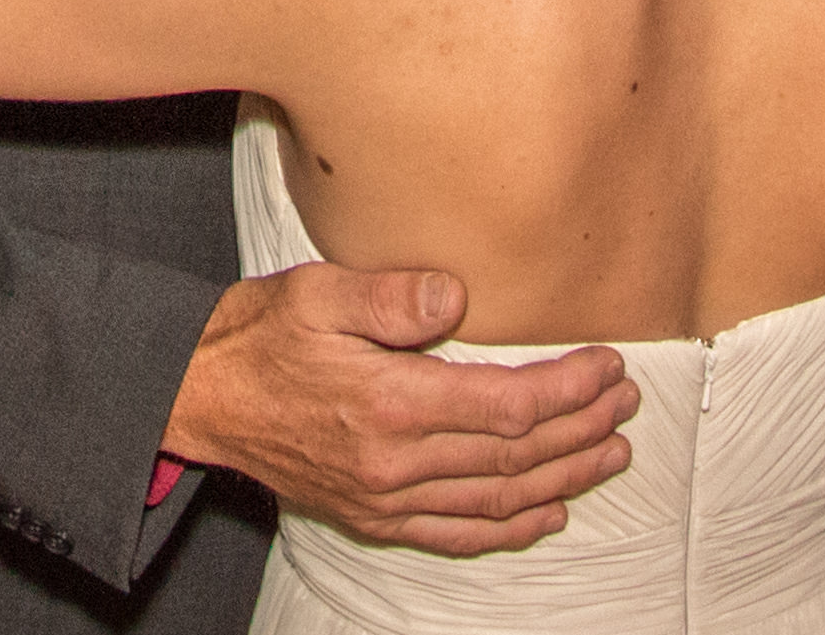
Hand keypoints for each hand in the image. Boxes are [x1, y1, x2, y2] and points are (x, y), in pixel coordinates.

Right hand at [165, 267, 636, 555]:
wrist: (199, 399)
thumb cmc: (259, 336)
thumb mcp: (316, 292)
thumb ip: (389, 296)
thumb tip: (457, 297)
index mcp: (388, 402)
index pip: (505, 404)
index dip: (567, 390)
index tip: (607, 368)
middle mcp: (393, 462)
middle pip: (515, 456)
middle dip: (581, 430)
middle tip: (626, 404)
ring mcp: (385, 498)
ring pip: (498, 500)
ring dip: (564, 478)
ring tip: (610, 453)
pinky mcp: (374, 517)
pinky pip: (458, 534)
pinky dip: (511, 527)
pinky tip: (549, 512)